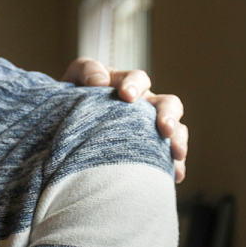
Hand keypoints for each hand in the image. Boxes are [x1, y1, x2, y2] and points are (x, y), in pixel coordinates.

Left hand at [63, 57, 188, 182]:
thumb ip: (86, 71)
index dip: (134, 85)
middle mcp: (145, 106)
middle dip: (168, 115)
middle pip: (168, 104)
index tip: (126, 96)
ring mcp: (150, 129)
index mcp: (127, 86)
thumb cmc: (72, 99)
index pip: (138, 79)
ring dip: (178, 140)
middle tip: (164, 128)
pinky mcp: (151, 152)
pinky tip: (175, 176)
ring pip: (176, 130)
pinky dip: (175, 166)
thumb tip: (100, 81)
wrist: (67, 127)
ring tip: (176, 153)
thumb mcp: (75, 79)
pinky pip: (168, 158)